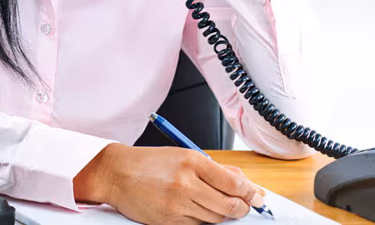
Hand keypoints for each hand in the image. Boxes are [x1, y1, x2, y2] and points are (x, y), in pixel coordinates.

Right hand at [74, 144, 265, 224]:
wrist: (116, 173)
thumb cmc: (149, 162)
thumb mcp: (183, 155)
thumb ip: (213, 169)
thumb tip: (241, 182)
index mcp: (192, 162)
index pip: (233, 183)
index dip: (251, 193)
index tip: (258, 197)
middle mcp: (186, 183)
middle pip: (228, 205)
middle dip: (242, 209)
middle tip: (245, 208)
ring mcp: (177, 204)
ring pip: (214, 218)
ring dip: (221, 215)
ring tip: (218, 207)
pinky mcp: (169, 221)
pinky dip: (202, 221)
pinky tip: (198, 211)